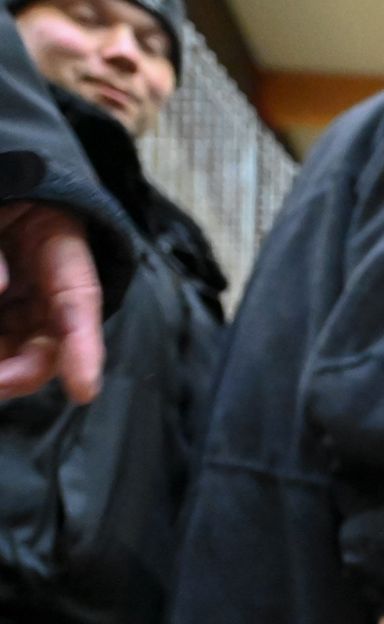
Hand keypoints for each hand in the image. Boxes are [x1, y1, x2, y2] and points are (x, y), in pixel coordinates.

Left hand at [0, 203, 103, 402]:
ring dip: (2, 365)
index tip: (83, 390)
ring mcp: (17, 295)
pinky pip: (1, 337)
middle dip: (24, 370)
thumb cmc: (2, 184)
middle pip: (49, 339)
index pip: (80, 301)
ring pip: (18, 346)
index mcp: (59, 246)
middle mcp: (44, 281)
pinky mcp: (0, 307)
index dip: (85, 349)